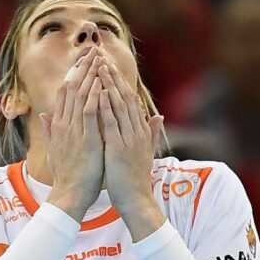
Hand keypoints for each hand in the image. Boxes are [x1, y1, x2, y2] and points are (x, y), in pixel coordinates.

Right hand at [38, 48, 105, 222]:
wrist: (69, 195)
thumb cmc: (66, 175)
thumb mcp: (55, 148)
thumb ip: (50, 129)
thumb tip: (43, 114)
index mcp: (59, 125)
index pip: (65, 92)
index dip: (74, 73)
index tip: (82, 58)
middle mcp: (64, 124)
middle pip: (72, 88)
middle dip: (82, 68)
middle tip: (92, 49)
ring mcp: (74, 131)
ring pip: (82, 97)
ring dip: (90, 76)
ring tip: (98, 58)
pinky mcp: (86, 140)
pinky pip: (90, 114)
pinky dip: (95, 97)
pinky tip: (101, 82)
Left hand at [97, 59, 164, 240]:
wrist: (137, 201)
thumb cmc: (135, 180)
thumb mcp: (144, 152)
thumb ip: (151, 133)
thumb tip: (159, 116)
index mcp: (139, 132)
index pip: (131, 101)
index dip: (121, 82)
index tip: (110, 66)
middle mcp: (136, 131)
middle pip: (126, 97)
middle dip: (114, 77)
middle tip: (103, 58)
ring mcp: (129, 139)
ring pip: (119, 106)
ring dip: (109, 85)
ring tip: (100, 67)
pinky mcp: (120, 149)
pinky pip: (112, 124)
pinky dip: (106, 107)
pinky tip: (99, 93)